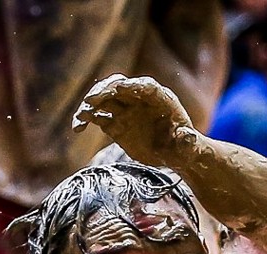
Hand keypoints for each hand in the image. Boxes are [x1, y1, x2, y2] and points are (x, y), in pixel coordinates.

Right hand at [72, 74, 198, 167]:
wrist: (173, 154)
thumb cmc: (184, 148)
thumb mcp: (188, 147)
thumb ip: (187, 141)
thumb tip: (187, 137)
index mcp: (160, 98)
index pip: (144, 86)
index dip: (131, 86)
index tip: (117, 87)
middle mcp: (139, 100)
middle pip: (119, 87)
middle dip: (105, 91)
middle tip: (91, 100)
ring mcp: (125, 110)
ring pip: (104, 100)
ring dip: (90, 104)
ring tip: (81, 117)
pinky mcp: (115, 123)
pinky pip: (97, 116)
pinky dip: (86, 119)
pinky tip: (78, 128)